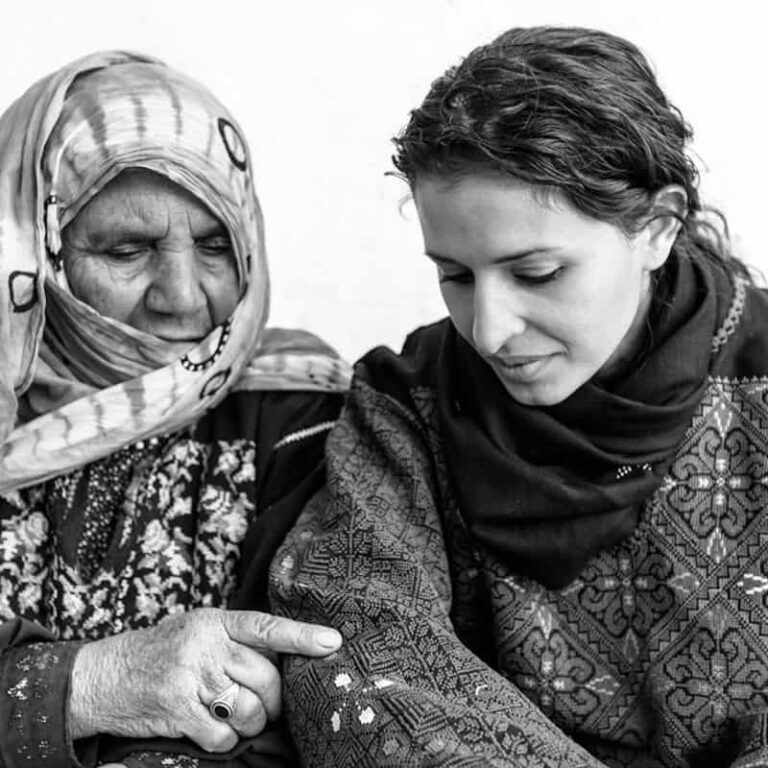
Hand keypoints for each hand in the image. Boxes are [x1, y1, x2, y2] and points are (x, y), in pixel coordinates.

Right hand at [69, 608, 341, 751]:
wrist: (105, 674)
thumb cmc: (162, 652)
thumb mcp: (198, 630)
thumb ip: (235, 641)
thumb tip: (282, 663)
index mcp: (216, 621)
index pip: (267, 627)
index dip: (301, 636)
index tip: (333, 642)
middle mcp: (206, 644)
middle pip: (265, 678)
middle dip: (274, 701)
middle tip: (267, 709)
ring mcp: (190, 675)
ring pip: (248, 709)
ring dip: (250, 724)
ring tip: (235, 718)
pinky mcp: (176, 707)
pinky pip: (222, 735)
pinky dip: (224, 740)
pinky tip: (211, 730)